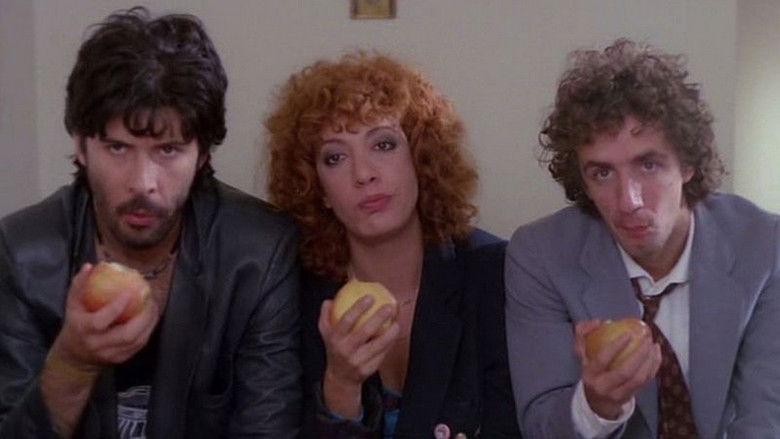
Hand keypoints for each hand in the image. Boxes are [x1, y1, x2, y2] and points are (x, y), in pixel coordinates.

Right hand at [47, 263, 160, 376]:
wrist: (74, 357)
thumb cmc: (75, 324)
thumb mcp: (72, 305)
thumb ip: (79, 285)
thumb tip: (90, 266)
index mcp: (83, 330)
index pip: (100, 321)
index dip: (116, 308)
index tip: (130, 292)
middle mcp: (98, 345)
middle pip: (126, 335)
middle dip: (143, 316)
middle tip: (149, 299)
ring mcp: (111, 354)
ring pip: (137, 341)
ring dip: (150, 322)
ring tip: (153, 305)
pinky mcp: (121, 359)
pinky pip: (140, 344)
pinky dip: (148, 329)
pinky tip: (151, 316)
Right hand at [319, 296, 399, 416]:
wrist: (340, 377)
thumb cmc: (335, 348)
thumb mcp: (325, 333)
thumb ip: (326, 315)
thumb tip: (331, 299)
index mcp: (335, 338)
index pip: (346, 320)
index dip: (358, 308)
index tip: (370, 297)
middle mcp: (345, 350)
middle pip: (365, 331)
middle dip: (379, 317)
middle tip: (389, 307)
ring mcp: (357, 361)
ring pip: (378, 345)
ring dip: (390, 333)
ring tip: (397, 322)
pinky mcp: (368, 369)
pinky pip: (382, 354)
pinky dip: (390, 343)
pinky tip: (395, 334)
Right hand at [574, 319, 660, 419]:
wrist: (597, 401)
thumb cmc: (591, 369)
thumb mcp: (581, 353)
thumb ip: (583, 333)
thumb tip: (599, 322)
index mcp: (589, 373)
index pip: (603, 360)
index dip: (616, 346)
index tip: (629, 333)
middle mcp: (603, 386)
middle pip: (624, 371)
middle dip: (639, 354)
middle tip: (646, 338)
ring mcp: (618, 394)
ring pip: (638, 379)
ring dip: (649, 361)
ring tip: (653, 344)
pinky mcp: (630, 397)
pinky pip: (645, 382)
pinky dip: (653, 367)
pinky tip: (656, 353)